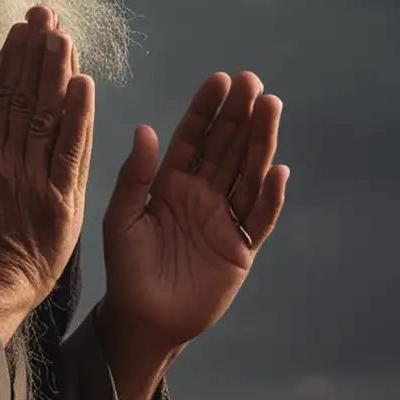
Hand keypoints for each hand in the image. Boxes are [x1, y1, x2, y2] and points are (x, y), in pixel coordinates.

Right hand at [0, 6, 93, 346]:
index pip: (1, 96)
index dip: (12, 59)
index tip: (22, 28)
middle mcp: (11, 162)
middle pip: (29, 97)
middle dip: (39, 52)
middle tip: (49, 15)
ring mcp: (39, 181)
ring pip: (52, 118)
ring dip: (60, 74)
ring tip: (66, 37)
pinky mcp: (64, 202)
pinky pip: (73, 154)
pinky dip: (80, 119)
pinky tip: (85, 87)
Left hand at [101, 71, 287, 350]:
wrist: (143, 319)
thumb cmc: (126, 268)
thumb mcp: (121, 219)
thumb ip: (134, 177)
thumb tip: (146, 130)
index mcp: (172, 183)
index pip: (193, 138)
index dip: (206, 110)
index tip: (220, 80)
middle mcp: (202, 195)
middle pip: (227, 147)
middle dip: (240, 114)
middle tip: (253, 82)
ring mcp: (224, 219)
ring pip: (248, 173)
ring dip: (260, 142)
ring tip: (271, 108)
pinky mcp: (240, 248)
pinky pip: (259, 217)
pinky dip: (270, 196)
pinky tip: (278, 171)